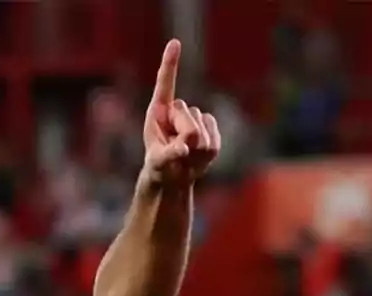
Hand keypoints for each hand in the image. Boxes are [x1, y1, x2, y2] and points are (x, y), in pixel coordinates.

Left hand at [143, 39, 221, 186]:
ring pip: (201, 129)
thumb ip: (168, 155)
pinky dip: (207, 151)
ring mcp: (197, 119)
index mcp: (159, 111)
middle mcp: (178, 110)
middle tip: (176, 151)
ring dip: (194, 147)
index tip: (174, 42)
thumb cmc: (159, 166)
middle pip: (189, 114)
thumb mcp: (158, 163)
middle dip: (183, 134)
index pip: (166, 83)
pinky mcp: (212, 131)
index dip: (170, 63)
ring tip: (185, 155)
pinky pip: (214, 137)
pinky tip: (198, 157)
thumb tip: (184, 148)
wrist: (175, 177)